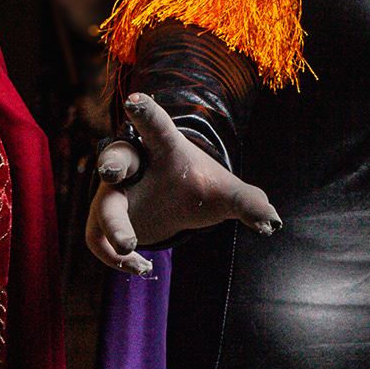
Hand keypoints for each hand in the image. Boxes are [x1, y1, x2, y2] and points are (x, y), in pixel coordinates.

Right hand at [86, 92, 279, 277]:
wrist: (173, 203)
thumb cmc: (196, 189)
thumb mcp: (225, 193)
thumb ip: (248, 203)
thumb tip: (272, 223)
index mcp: (164, 149)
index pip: (155, 127)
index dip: (145, 113)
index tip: (134, 101)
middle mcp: (133, 167)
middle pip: (117, 158)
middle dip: (111, 164)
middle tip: (112, 173)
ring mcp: (114, 194)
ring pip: (103, 206)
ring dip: (112, 227)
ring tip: (131, 248)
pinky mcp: (103, 221)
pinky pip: (97, 238)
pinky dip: (113, 257)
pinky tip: (141, 267)